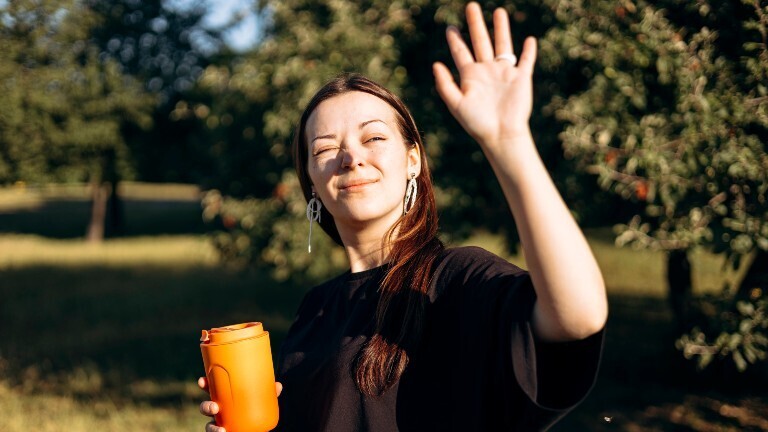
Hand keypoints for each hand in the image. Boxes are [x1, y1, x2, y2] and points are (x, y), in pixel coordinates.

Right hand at [198, 376, 282, 431]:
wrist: (258, 428)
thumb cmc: (257, 409)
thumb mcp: (263, 401)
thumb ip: (269, 394)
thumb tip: (278, 386)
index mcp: (224, 398)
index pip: (211, 390)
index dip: (204, 385)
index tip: (202, 381)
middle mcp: (219, 411)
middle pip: (206, 408)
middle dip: (206, 407)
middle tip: (215, 407)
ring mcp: (220, 424)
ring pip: (209, 426)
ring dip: (212, 428)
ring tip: (221, 430)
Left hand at [433, 2, 536, 147]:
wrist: (501, 135)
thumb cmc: (477, 123)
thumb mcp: (457, 104)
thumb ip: (445, 85)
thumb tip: (435, 64)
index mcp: (470, 76)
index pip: (461, 52)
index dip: (455, 39)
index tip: (449, 26)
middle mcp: (487, 71)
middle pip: (480, 41)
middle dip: (476, 24)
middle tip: (471, 6)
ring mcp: (504, 73)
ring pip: (503, 45)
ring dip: (501, 29)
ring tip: (499, 12)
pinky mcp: (521, 78)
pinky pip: (526, 61)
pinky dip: (528, 51)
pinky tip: (529, 40)